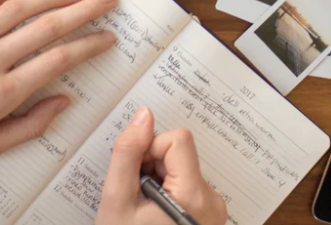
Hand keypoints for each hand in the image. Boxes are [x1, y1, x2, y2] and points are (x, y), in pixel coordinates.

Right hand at [97, 108, 227, 224]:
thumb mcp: (116, 200)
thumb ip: (128, 153)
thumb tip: (143, 115)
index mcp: (194, 196)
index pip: (177, 140)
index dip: (150, 150)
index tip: (136, 176)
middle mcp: (212, 201)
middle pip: (179, 154)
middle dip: (152, 167)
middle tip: (136, 198)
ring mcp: (214, 210)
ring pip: (181, 168)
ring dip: (158, 180)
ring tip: (144, 210)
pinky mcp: (210, 215)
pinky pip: (187, 185)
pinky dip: (167, 192)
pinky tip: (154, 215)